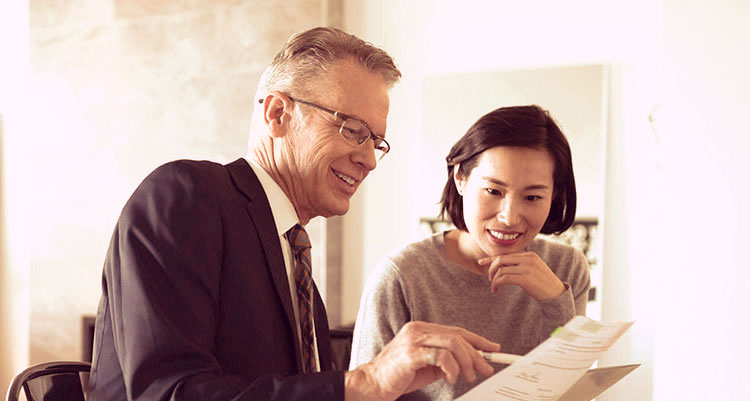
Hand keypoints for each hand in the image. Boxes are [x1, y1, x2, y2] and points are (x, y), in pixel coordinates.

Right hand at [345, 321, 499, 400]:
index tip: (494, 349)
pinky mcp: (410, 353)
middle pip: (457, 336)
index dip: (478, 339)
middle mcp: (417, 330)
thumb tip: (470, 362)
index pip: (456, 330)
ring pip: (451, 343)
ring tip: (469, 377)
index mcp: (422, 329)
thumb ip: (445, 360)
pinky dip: (451, 368)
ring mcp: (413, 340)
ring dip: (466, 362)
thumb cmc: (398, 375)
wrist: (372, 384)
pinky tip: (451, 378)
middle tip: (485, 369)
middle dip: (476, 354)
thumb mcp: (427, 366)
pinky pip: (440, 356)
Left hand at [479, 251, 565, 300]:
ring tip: (493, 286)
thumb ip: (520, 265)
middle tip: (489, 278)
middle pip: (501, 259)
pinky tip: (495, 289)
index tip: (481, 262)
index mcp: (530, 255)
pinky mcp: (525, 279)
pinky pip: (504, 278)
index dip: (492, 258)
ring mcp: (527, 268)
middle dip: (491, 268)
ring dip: (493, 279)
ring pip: (501, 269)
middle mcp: (528, 259)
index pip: (506, 254)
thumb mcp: (533, 270)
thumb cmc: (543, 285)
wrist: (557, 295)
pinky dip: (496, 283)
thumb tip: (502, 267)